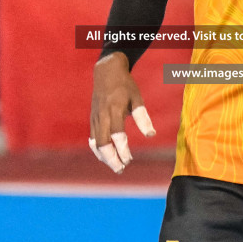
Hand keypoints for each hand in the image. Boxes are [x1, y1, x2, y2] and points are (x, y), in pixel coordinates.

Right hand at [89, 51, 155, 172]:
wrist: (106, 72)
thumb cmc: (125, 85)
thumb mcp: (136, 97)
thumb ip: (142, 116)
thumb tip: (151, 135)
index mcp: (114, 110)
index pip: (117, 135)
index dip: (123, 150)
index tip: (130, 160)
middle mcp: (102, 116)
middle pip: (102, 143)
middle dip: (111, 159)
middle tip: (121, 169)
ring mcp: (95, 118)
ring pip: (95, 143)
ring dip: (104, 157)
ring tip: (116, 166)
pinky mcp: (92, 119)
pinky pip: (92, 138)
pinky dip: (98, 150)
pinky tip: (106, 157)